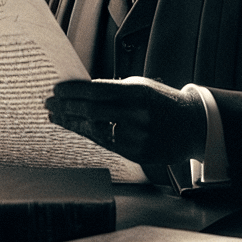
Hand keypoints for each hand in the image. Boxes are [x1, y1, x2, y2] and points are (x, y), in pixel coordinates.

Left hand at [44, 77, 206, 164]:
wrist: (192, 125)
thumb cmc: (162, 102)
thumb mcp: (142, 87)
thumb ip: (114, 91)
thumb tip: (80, 93)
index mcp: (138, 93)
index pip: (96, 91)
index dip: (73, 91)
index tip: (56, 89)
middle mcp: (137, 116)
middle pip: (92, 112)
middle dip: (66, 107)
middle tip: (49, 103)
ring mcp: (137, 137)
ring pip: (95, 130)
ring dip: (72, 123)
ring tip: (56, 116)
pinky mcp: (136, 154)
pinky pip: (106, 144)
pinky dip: (88, 134)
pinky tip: (75, 128)